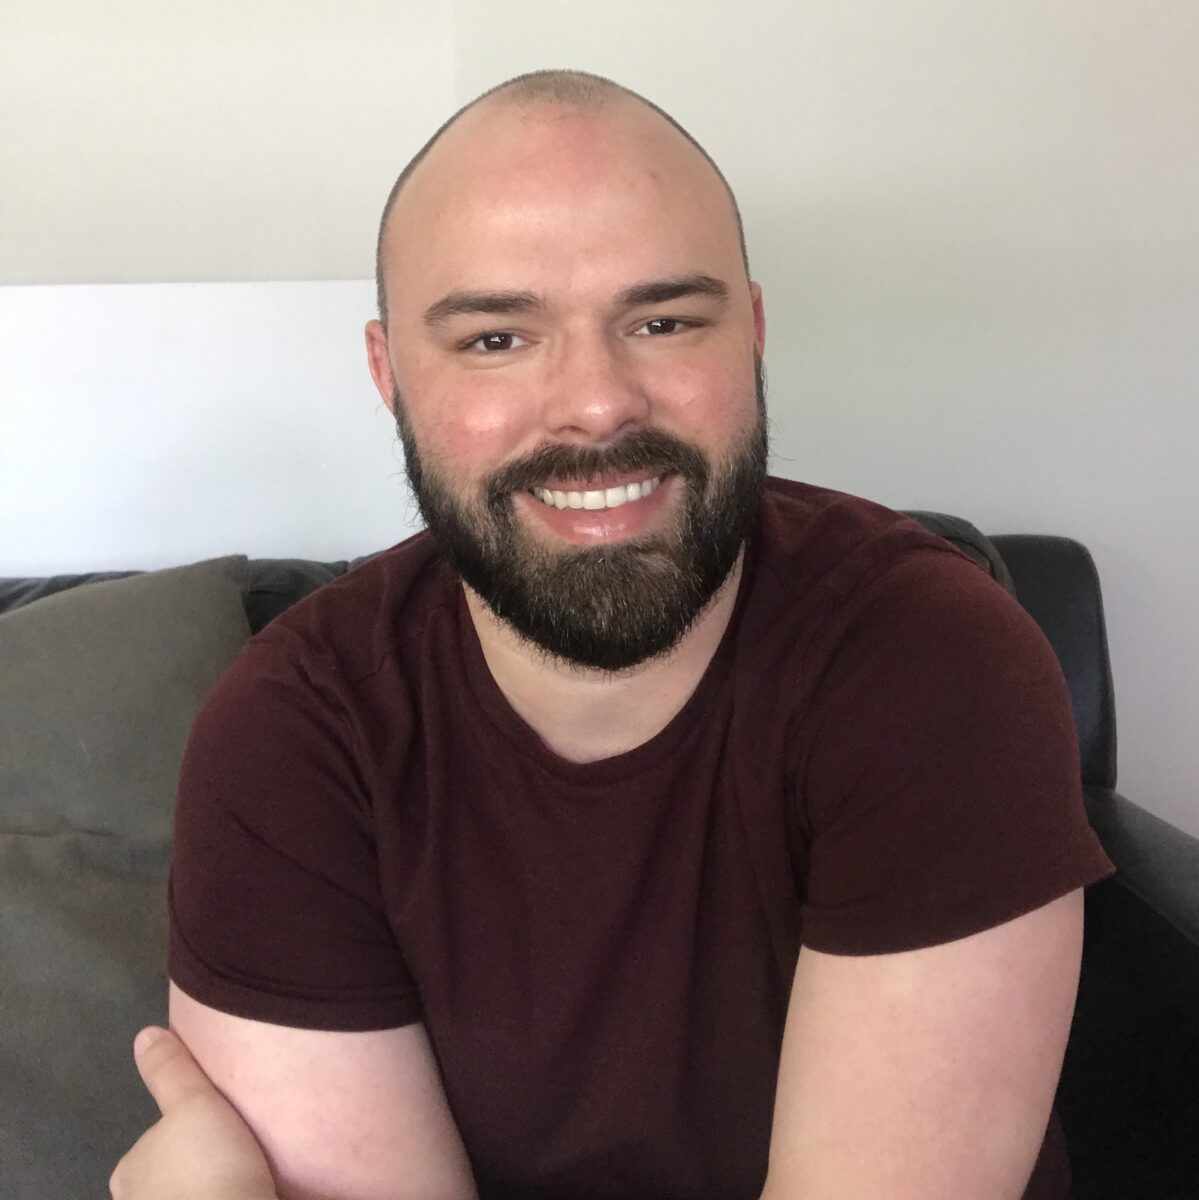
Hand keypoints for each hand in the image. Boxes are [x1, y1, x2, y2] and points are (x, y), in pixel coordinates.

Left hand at [110, 1026, 278, 1199]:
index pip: (157, 1143)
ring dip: (213, 1190)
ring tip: (252, 1178)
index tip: (222, 1129)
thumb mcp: (194, 1103)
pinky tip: (253, 1194)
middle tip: (241, 1154)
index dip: (189, 1134)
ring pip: (191, 1195)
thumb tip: (144, 1033)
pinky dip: (229, 1198)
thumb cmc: (209, 1167)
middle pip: (171, 1175)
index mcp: (129, 1170)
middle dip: (198, 1168)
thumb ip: (171, 1071)